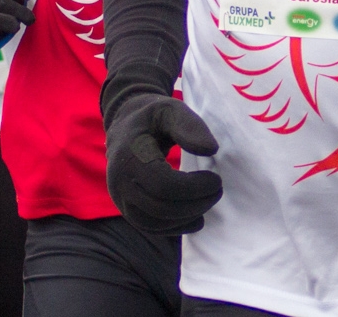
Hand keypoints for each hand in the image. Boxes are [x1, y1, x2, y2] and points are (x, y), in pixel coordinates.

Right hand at [105, 93, 222, 233]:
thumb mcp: (172, 110)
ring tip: (208, 203)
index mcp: (129, 155)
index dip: (193, 188)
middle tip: (217, 191)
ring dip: (185, 218)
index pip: (162, 185)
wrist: (126, 125)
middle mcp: (120, 181)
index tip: (216, 179)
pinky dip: (174, 227)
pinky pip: (148, 226)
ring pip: (152, 222)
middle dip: (194, 204)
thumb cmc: (153, 117)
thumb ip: (190, 126)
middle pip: (159, 207)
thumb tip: (210, 150)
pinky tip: (197, 220)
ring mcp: (120, 197)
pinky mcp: (126, 207)